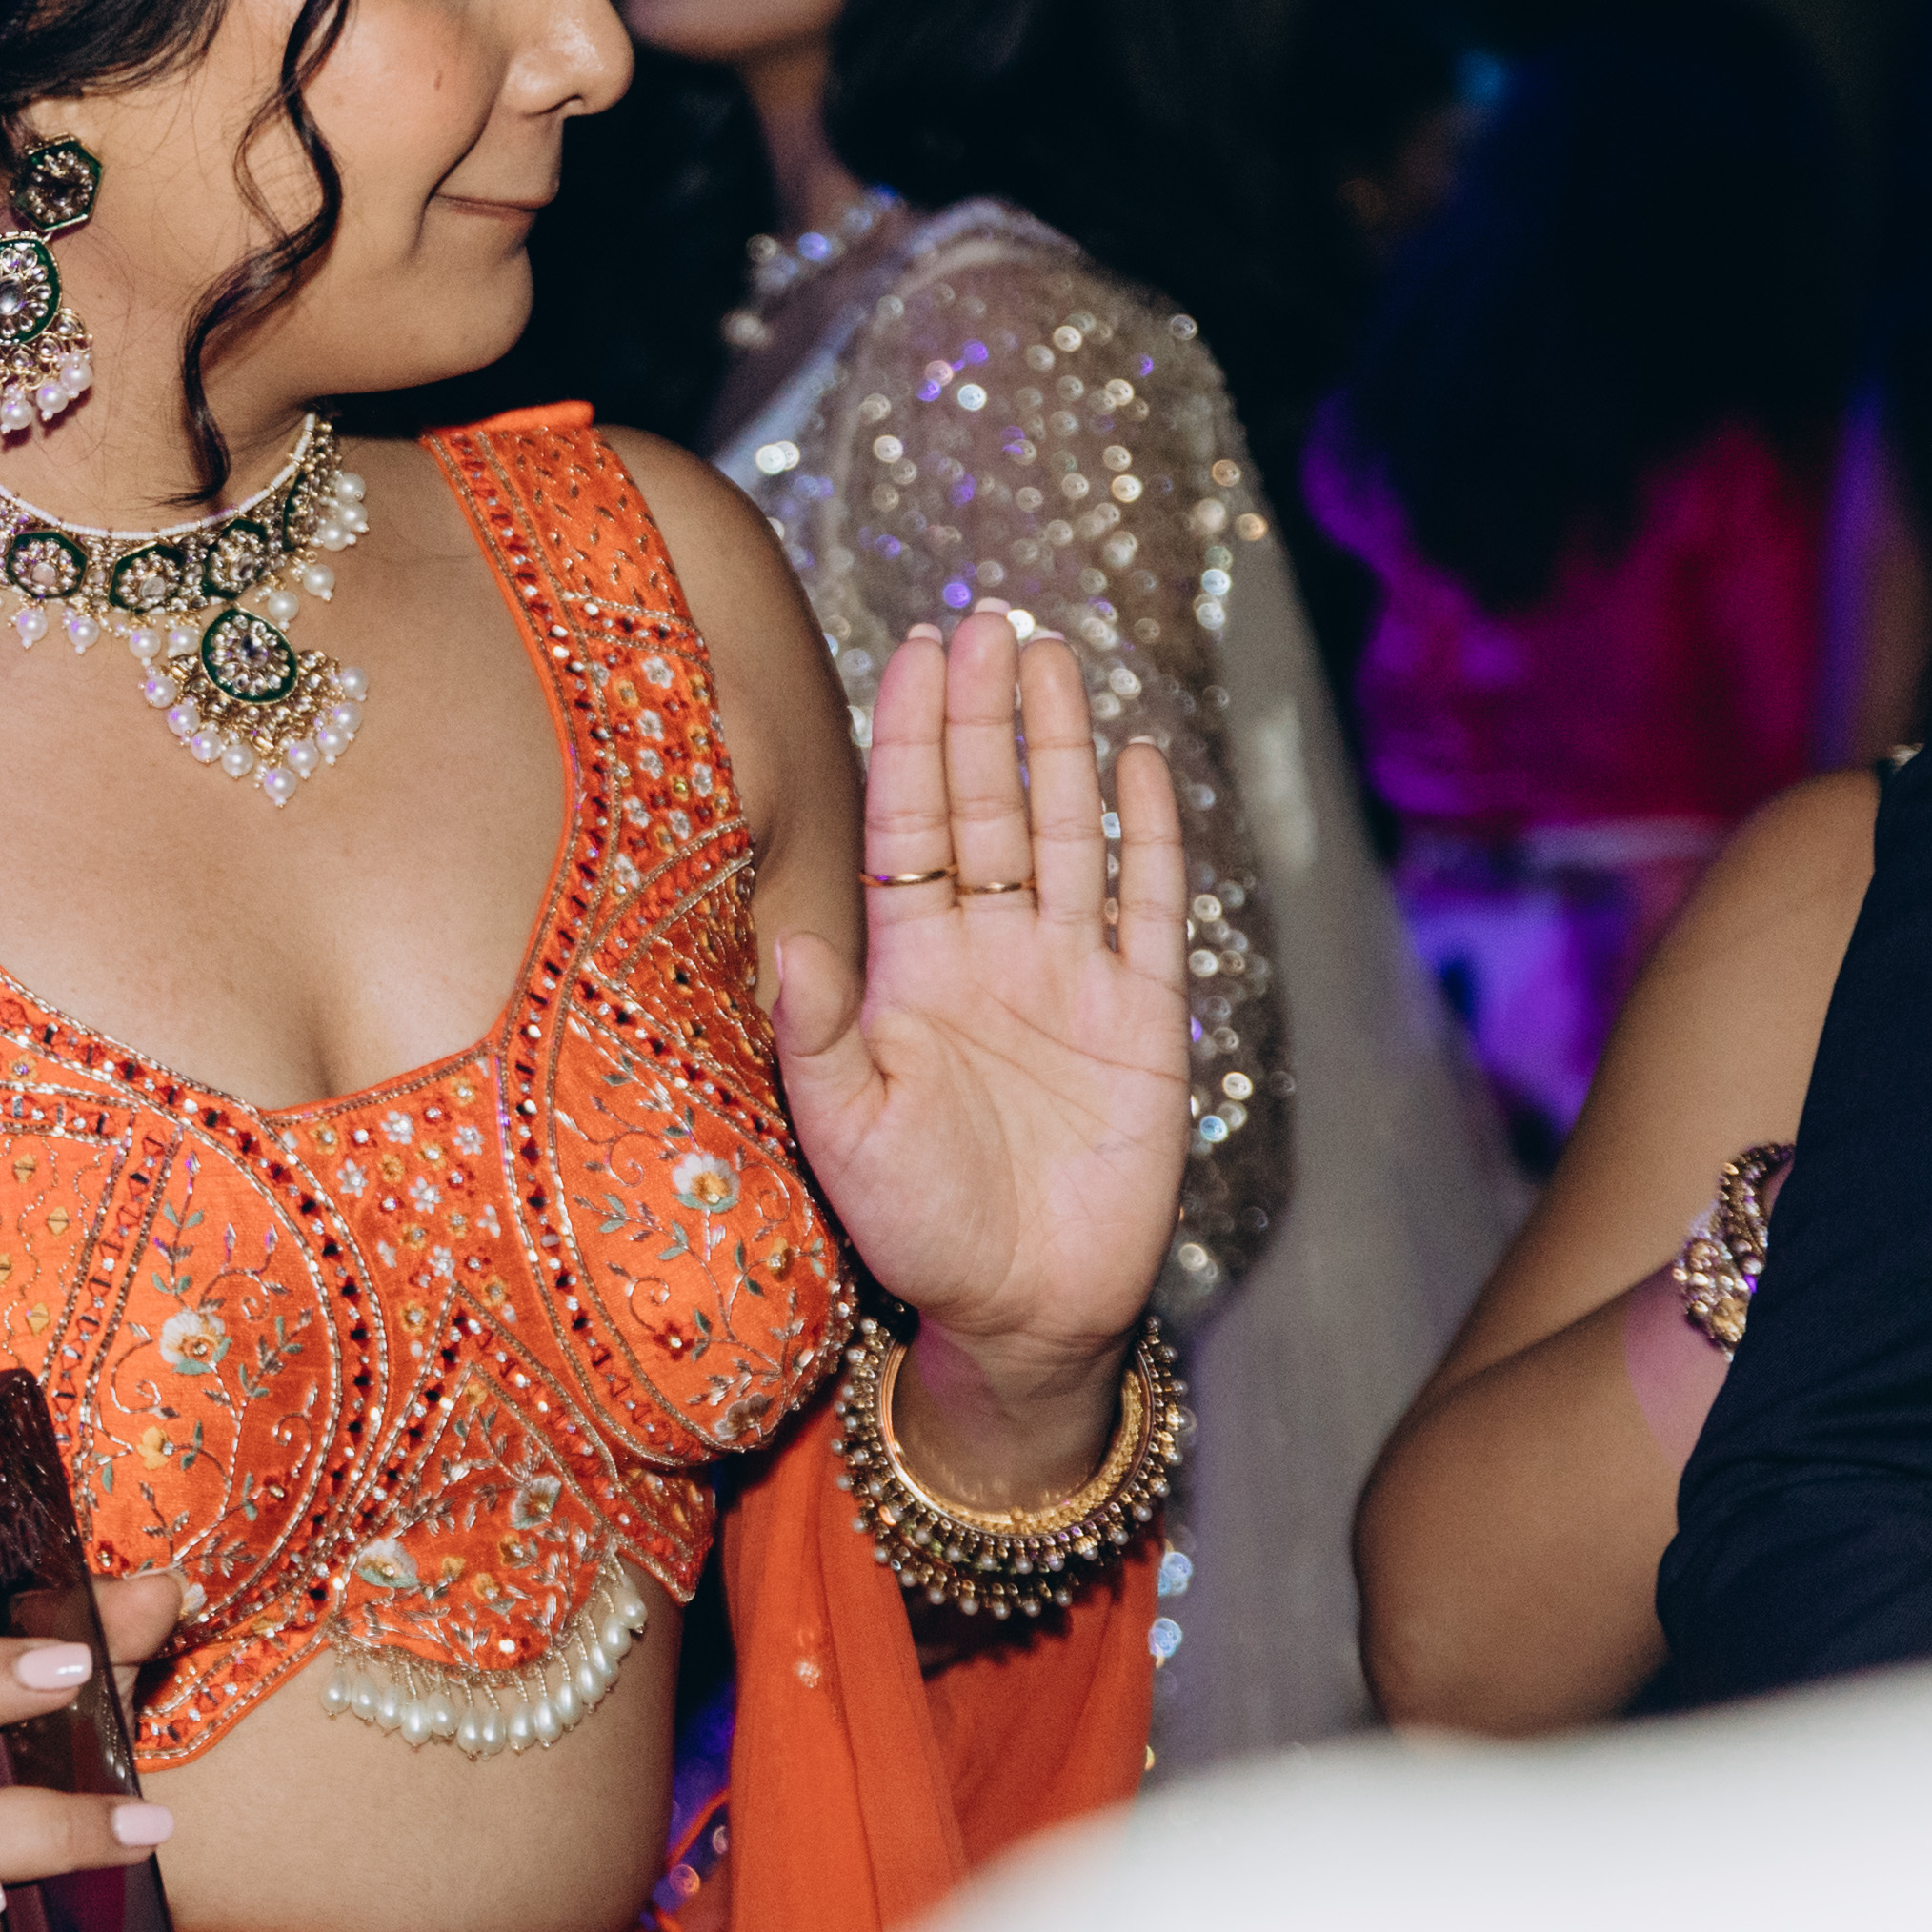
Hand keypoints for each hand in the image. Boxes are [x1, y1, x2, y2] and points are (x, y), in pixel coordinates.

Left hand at [772, 612, 1195, 1493]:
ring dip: (1059, 746)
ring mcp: (1069, 979)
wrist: (1019, 1312)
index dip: (914, 740)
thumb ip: (814, 1034)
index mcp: (909, 968)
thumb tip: (784, 941)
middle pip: (988, 806)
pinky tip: (1140, 761)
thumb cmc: (914, 1228)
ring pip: (1065, 834)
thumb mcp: (842, 1129)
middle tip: (984, 619)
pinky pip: (1147, 908)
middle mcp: (988, 953)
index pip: (910, 825)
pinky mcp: (1142, 1018)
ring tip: (1050, 657)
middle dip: (983, 714)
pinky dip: (1148, 836)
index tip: (910, 651)